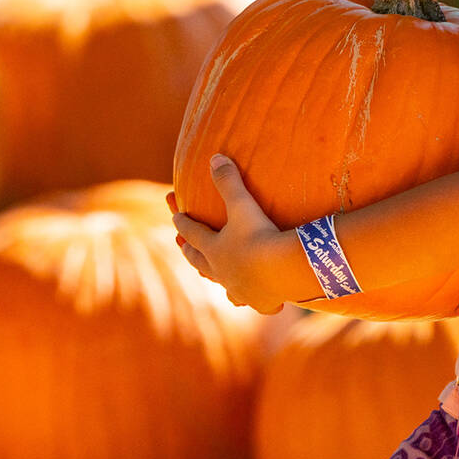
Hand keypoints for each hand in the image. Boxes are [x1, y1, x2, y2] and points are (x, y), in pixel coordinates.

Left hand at [168, 155, 287, 314]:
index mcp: (213, 249)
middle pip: (200, 261)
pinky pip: (253, 302)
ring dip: (216, 278)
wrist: (283, 271)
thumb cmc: (260, 235)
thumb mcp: (242, 205)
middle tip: (182, 246)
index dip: (183, 223)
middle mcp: (222, 271)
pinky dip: (252, 299)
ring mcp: (240, 289)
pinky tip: (256, 300)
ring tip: (214, 277)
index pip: (192, 233)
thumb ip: (228, 180)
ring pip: (223, 284)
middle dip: (190, 252)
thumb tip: (214, 157)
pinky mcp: (260, 302)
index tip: (175, 216)